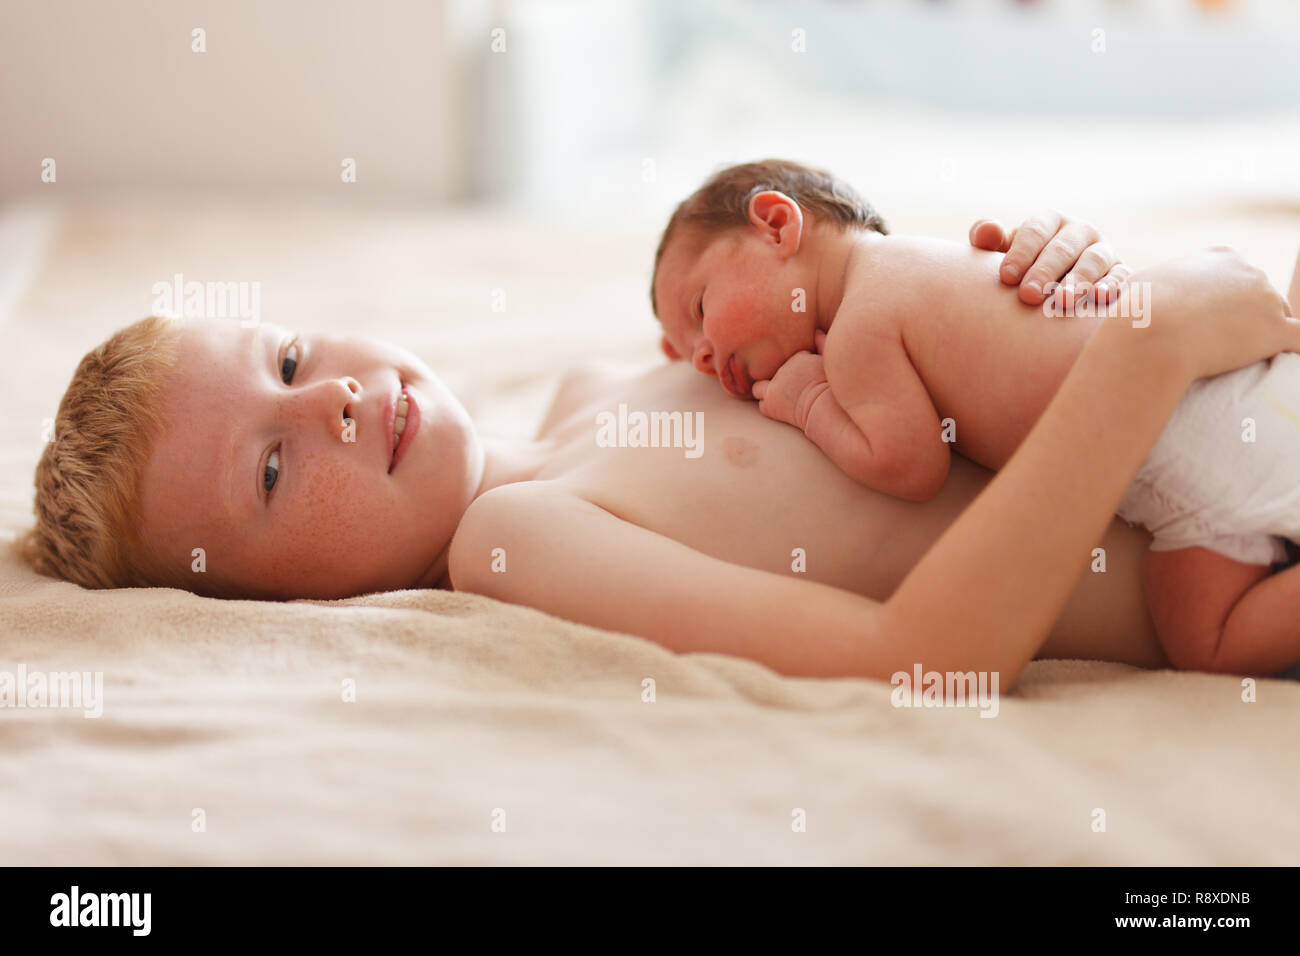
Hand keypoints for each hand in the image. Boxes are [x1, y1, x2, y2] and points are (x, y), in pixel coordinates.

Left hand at [751, 345, 830, 430]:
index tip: (803, 377)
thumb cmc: (834, 389)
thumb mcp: (831, 364)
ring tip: (779, 399)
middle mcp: (784, 368)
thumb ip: (824, 346)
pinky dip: (768, 406)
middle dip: (780, 379)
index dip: (796, 368)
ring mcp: (774, 385)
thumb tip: (817, 333)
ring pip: (760, 387)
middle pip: (774, 371)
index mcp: (799, 357)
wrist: (826, 407)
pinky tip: (778, 409)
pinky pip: (762, 403)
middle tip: (791, 389)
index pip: (792, 359)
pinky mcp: (771, 402)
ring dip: (767, 391)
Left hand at [969, 211, 1128, 309]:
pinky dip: (1113, 285)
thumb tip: (985, 232)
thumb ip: (990, 241)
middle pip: (1063, 247)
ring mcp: (1103, 250)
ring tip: (1062, 301)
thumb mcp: (1004, 253)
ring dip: (1079, 280)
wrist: (1053, 287)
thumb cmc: (1022, 268)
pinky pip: (1121, 275)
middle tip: (1028, 295)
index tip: (1006, 277)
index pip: (1035, 231)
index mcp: (1049, 222)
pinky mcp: (1120, 271)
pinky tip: (1099, 298)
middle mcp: (1079, 231)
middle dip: (1045, 270)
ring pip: (1093, 260)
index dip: (1020, 253)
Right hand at [1126, 247, 1298, 379]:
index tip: (1208, 321)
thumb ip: (1160, 282)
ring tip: (1237, 360)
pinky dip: (1294, 349)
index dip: (1225, 301)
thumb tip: (1147, 293)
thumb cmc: (1138, 310)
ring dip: (1263, 338)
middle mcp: (1251, 272)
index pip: (1237, 277)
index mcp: (1222, 257)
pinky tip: (1286, 358)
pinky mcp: (1277, 331)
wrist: (1151, 334)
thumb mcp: (1144, 282)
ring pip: (1279, 319)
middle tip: (1219, 345)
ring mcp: (1268, 300)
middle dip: (1246, 319)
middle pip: (1261, 297)